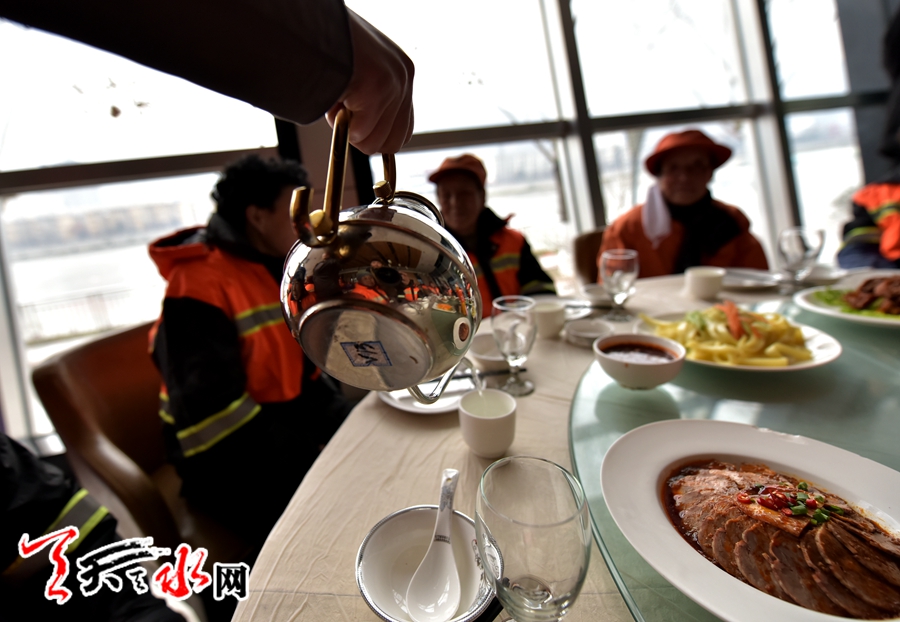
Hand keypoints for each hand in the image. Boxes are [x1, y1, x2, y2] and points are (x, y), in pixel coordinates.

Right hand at [326, 9, 414, 154]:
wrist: (304, 23)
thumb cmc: (322, 46)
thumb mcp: (358, 71)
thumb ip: (370, 98)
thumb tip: (362, 133)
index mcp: (401, 70)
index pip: (402, 130)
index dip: (375, 136)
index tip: (354, 128)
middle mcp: (403, 75)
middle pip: (391, 143)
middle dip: (362, 138)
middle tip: (341, 111)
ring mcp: (393, 82)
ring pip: (372, 142)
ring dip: (346, 127)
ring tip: (335, 95)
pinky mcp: (377, 88)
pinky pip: (358, 132)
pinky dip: (338, 122)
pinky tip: (331, 93)